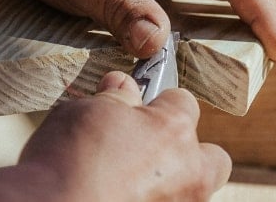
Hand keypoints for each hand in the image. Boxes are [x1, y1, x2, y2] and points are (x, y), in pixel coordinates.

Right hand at [16, 71, 230, 200]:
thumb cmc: (65, 162)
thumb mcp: (84, 112)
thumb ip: (114, 99)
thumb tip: (122, 86)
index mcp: (174, 130)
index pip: (183, 102)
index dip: (158, 104)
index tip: (137, 109)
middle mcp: (188, 172)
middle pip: (210, 157)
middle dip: (188, 153)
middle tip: (148, 153)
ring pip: (191, 192)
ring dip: (168, 185)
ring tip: (125, 183)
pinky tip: (118, 197)